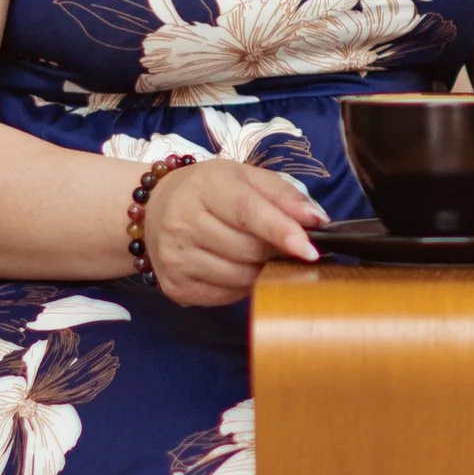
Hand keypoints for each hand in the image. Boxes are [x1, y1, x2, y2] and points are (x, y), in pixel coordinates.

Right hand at [140, 157, 325, 305]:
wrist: (155, 208)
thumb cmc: (211, 190)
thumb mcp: (247, 178)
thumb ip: (285, 196)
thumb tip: (318, 220)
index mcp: (205, 187)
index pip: (248, 213)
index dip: (282, 232)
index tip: (310, 250)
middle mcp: (183, 222)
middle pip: (249, 251)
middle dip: (273, 251)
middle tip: (277, 243)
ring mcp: (175, 257)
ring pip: (239, 278)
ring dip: (259, 270)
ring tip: (253, 253)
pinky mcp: (174, 286)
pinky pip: (224, 297)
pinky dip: (240, 286)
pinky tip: (233, 267)